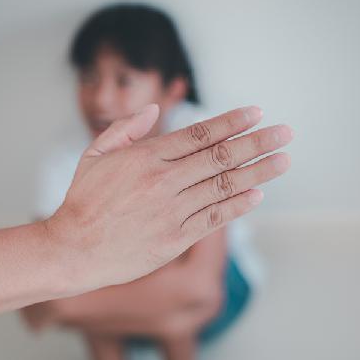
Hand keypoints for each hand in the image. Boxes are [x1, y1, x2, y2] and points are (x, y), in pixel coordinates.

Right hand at [45, 104, 292, 293]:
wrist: (74, 249)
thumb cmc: (83, 201)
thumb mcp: (94, 154)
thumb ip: (126, 129)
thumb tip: (154, 110)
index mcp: (146, 156)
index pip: (200, 133)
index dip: (232, 122)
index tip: (256, 114)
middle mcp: (163, 180)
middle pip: (221, 156)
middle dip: (257, 142)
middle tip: (285, 133)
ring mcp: (172, 210)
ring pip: (224, 185)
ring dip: (258, 171)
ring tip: (283, 160)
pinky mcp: (175, 238)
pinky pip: (215, 218)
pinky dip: (239, 205)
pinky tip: (258, 194)